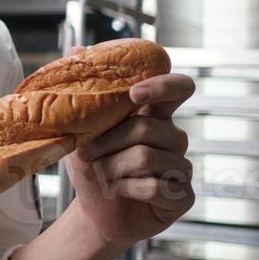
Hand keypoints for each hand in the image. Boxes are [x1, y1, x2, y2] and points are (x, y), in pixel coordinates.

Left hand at [61, 46, 196, 246]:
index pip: (178, 89)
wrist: (95, 212)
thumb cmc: (92, 167)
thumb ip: (83, 93)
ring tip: (101, 175)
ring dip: (111, 168)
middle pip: (146, 128)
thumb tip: (75, 47)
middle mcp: (174, 138)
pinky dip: (126, 189)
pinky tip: (121, 192)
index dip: (162, 86)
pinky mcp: (183, 196)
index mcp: (155, 116)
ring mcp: (181, 168)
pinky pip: (154, 186)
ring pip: (145, 157)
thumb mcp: (79, 129)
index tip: (135, 94)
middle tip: (85, 154)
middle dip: (107, 142)